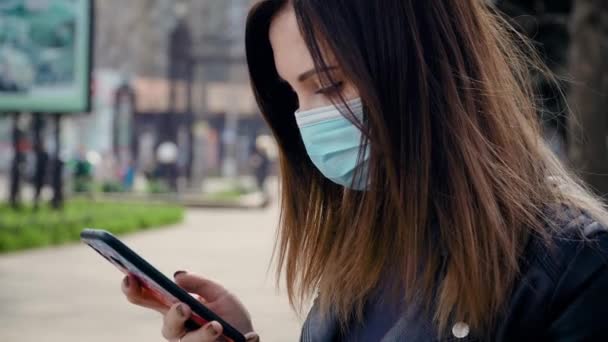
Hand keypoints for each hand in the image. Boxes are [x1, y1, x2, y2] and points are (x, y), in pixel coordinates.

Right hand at [121, 271, 258, 340]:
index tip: (130, 276)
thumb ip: (199, 283)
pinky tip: (246, 338)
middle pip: (168, 328)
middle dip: (174, 317)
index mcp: (176, 310)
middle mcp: (180, 330)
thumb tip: (177, 276)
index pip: (148, 301)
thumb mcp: (219, 294)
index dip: (134, 290)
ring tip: (217, 326)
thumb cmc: (230, 316)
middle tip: (183, 307)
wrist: (249, 340)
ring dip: (204, 335)